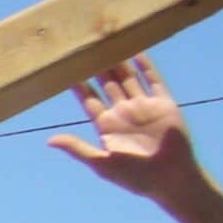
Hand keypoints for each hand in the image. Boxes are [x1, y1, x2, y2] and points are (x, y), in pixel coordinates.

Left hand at [47, 57, 197, 201]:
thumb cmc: (136, 178)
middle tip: (85, 46)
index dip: (78, 84)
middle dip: (97, 66)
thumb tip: (49, 141)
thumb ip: (78, 149)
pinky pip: (154, 81)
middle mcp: (123, 113)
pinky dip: (146, 66)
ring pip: (128, 79)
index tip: (65, 67)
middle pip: (107, 84)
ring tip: (108, 42)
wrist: (172, 181)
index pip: (88, 99)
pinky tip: (137, 50)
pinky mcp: (165, 105)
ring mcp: (144, 107)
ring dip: (119, 62)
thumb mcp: (103, 164)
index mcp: (107, 126)